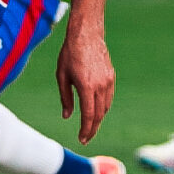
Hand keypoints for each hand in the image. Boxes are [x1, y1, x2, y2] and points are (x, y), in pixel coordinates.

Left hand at [55, 27, 115, 143]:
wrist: (86, 34)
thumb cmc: (70, 54)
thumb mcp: (62, 76)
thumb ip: (65, 98)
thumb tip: (67, 116)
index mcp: (86, 87)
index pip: (89, 115)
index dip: (86, 129)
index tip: (82, 139)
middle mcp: (100, 86)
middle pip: (99, 115)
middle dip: (92, 128)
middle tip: (86, 138)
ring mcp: (108, 81)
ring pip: (106, 107)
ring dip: (99, 119)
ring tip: (90, 126)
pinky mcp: (111, 76)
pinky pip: (109, 97)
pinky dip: (103, 107)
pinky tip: (96, 110)